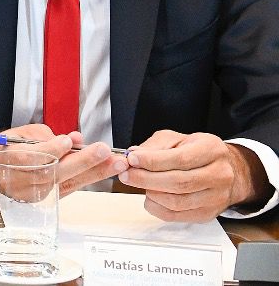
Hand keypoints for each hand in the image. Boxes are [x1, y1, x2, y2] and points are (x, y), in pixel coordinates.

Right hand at [0, 124, 123, 196]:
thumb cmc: (5, 147)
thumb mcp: (20, 134)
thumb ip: (46, 136)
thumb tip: (74, 139)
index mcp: (10, 159)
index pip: (32, 157)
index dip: (51, 149)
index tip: (68, 140)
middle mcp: (22, 180)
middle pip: (54, 172)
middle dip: (82, 161)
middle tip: (104, 150)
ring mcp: (33, 193)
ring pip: (67, 182)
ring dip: (94, 172)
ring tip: (116, 163)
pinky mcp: (43, 201)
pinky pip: (68, 188)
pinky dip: (86, 179)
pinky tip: (104, 171)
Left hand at [120, 130, 266, 221]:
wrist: (227, 171)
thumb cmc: (197, 152)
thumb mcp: (176, 139)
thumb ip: (154, 146)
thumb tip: (133, 155)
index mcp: (212, 150)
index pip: (180, 159)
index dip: (152, 161)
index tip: (132, 159)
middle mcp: (219, 175)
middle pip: (179, 182)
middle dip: (146, 179)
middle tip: (126, 174)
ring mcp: (216, 197)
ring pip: (178, 202)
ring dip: (151, 194)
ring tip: (137, 183)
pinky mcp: (208, 214)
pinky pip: (178, 216)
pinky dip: (157, 208)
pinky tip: (149, 197)